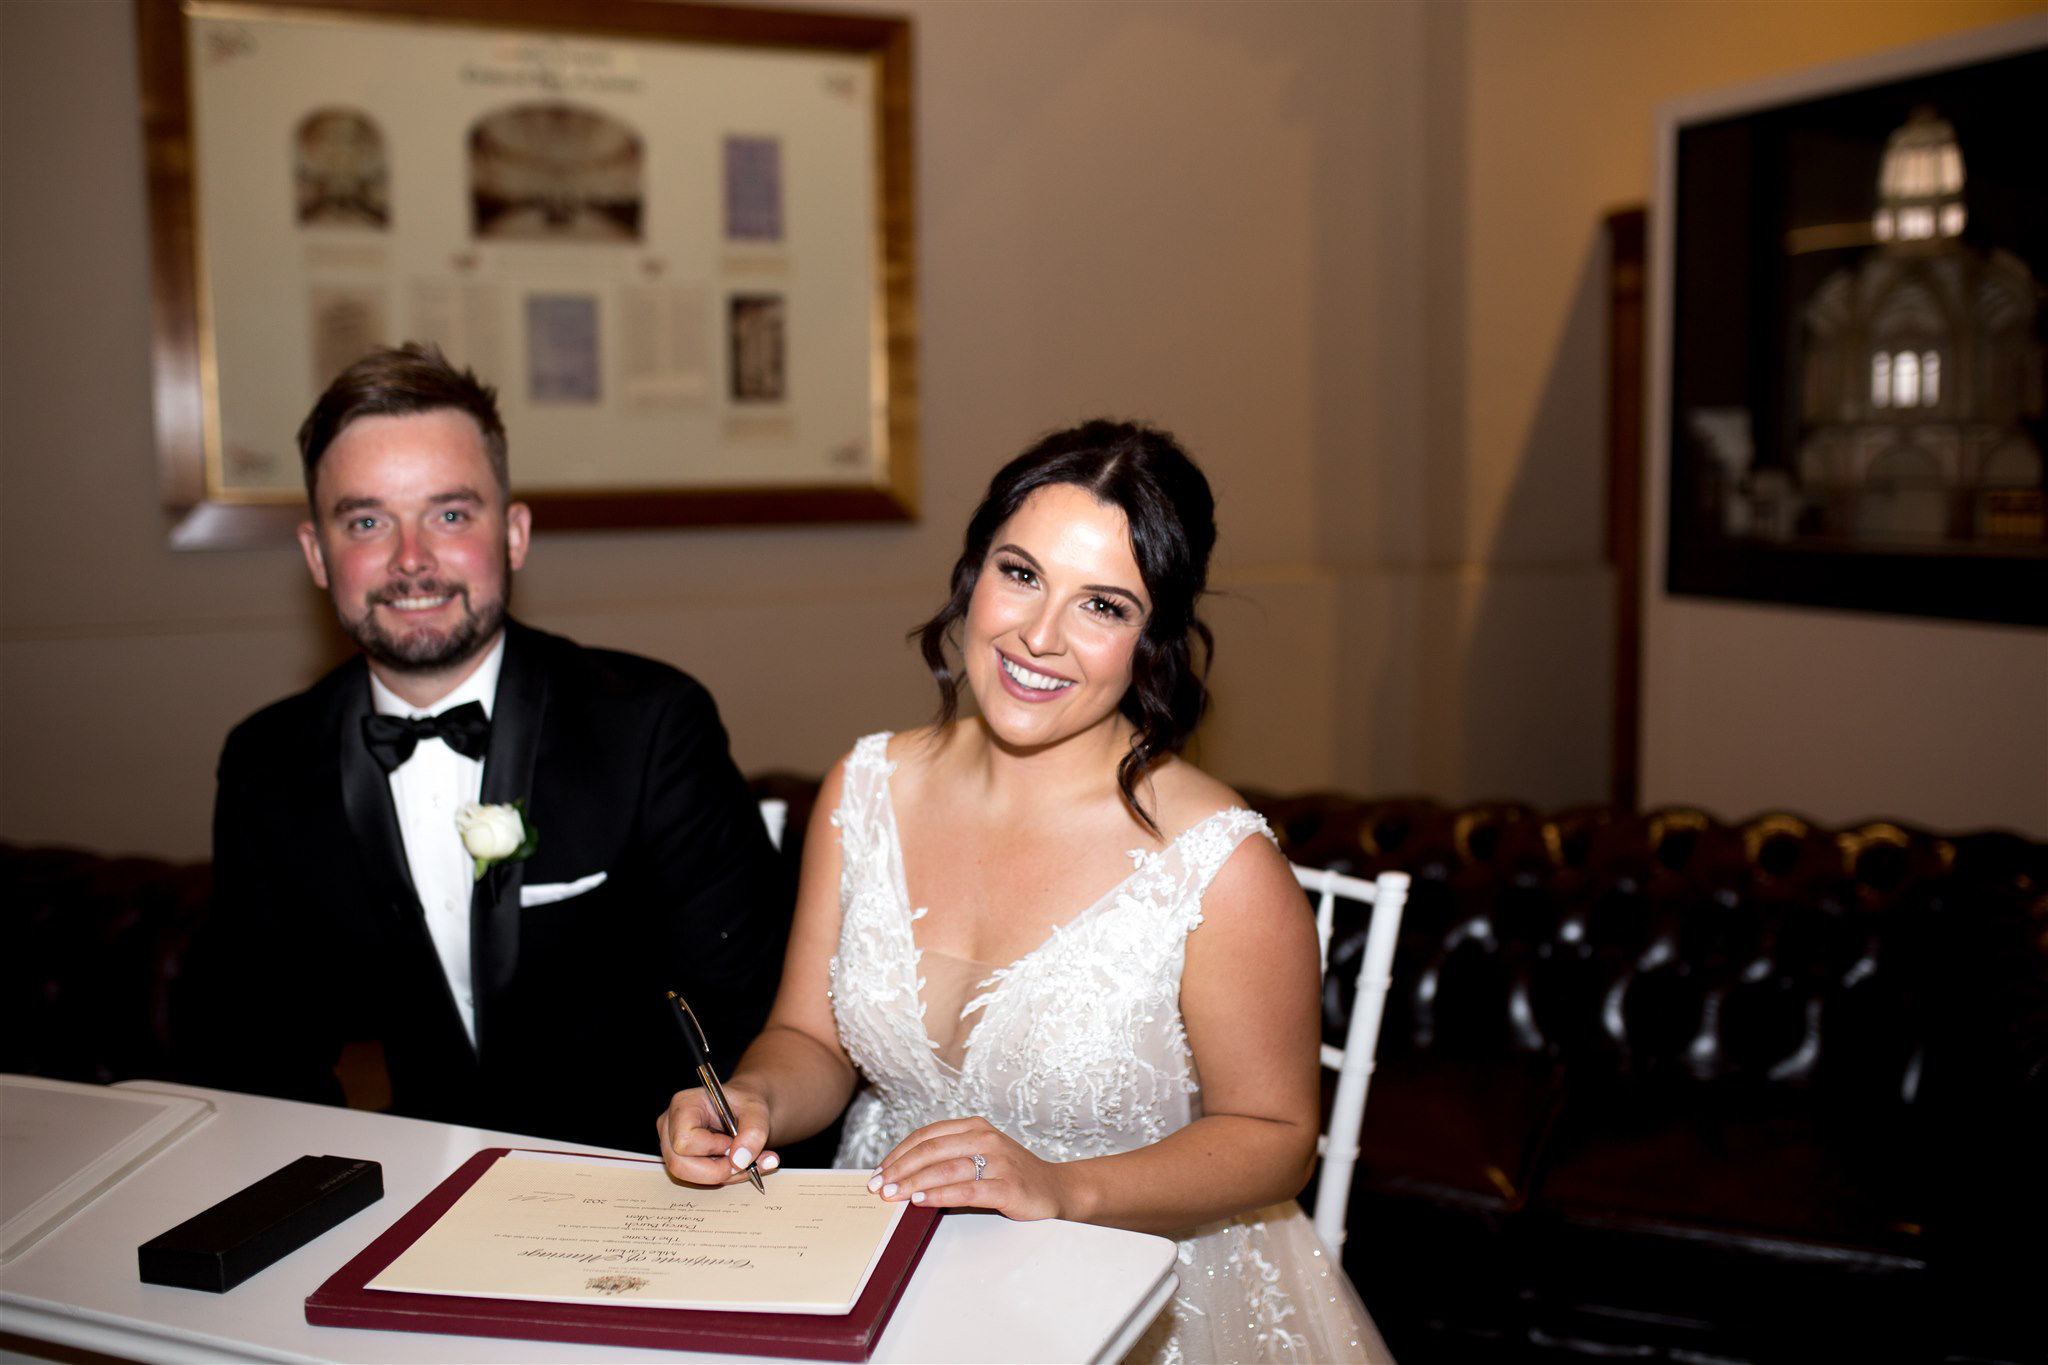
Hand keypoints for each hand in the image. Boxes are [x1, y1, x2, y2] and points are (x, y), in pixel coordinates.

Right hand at [656, 1084, 779, 1185]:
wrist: (745, 1108)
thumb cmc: (745, 1103)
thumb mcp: (757, 1110)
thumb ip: (754, 1132)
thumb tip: (740, 1160)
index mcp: (683, 1105)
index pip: (685, 1141)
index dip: (712, 1148)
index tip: (733, 1143)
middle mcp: (669, 1125)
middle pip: (679, 1165)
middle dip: (717, 1171)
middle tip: (744, 1161)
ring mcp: (671, 1145)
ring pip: (688, 1176)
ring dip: (723, 1176)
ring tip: (748, 1163)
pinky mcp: (680, 1159)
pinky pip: (696, 1178)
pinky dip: (722, 1176)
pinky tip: (739, 1164)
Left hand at [869, 1117, 1068, 1220]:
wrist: (1056, 1190)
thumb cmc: (1011, 1176)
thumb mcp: (979, 1159)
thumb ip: (948, 1161)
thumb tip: (901, 1178)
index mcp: (975, 1127)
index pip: (927, 1135)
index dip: (899, 1153)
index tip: (878, 1171)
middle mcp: (986, 1138)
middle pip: (932, 1150)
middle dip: (900, 1168)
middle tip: (879, 1186)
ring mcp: (999, 1161)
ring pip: (946, 1168)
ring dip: (914, 1182)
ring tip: (893, 1195)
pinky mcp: (1009, 1185)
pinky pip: (968, 1189)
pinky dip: (941, 1194)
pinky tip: (922, 1201)